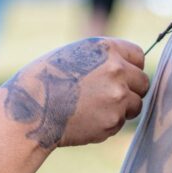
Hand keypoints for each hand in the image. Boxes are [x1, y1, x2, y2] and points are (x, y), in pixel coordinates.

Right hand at [1, 38, 148, 148]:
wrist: (29, 109)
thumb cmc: (44, 80)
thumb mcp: (74, 55)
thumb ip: (103, 59)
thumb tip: (128, 70)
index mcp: (105, 48)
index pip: (138, 55)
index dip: (130, 66)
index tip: (121, 75)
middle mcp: (116, 70)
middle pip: (143, 82)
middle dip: (130, 90)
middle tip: (108, 97)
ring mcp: (117, 97)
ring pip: (135, 105)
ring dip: (121, 108)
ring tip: (92, 109)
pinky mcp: (113, 121)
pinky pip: (119, 123)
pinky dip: (107, 124)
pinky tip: (84, 119)